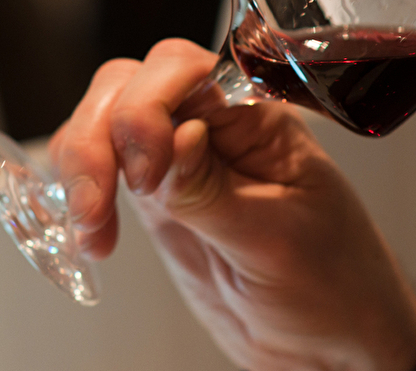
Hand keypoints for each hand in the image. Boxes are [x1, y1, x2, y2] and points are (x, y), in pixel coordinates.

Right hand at [49, 39, 415, 370]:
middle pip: (128, 86)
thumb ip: (213, 192)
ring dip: (81, 166)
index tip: (144, 170)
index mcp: (259, 117)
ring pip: (103, 120)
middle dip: (99, 137)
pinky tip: (91, 234)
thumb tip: (172, 140)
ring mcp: (180, 158)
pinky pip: (101, 168)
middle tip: (98, 203)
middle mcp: (215, 124)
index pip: (184, 71)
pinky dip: (79, 193)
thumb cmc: (336, 286)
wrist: (333, 345)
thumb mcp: (277, 243)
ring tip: (92, 227)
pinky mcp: (157, 196)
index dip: (147, 107)